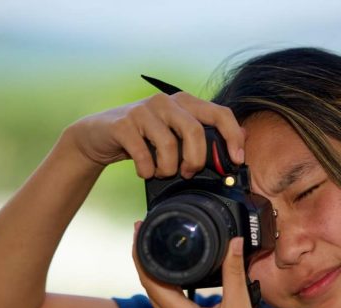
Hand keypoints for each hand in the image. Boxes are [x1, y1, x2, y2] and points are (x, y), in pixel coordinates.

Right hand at [66, 92, 244, 178]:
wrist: (98, 137)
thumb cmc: (143, 138)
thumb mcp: (176, 135)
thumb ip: (206, 135)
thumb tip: (243, 136)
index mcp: (185, 102)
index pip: (219, 113)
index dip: (233, 137)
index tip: (237, 160)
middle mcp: (166, 101)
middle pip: (194, 131)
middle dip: (196, 159)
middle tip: (189, 173)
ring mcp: (143, 110)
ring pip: (168, 145)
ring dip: (167, 168)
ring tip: (161, 172)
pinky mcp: (123, 124)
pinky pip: (143, 154)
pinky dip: (146, 170)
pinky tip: (144, 171)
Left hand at [132, 227, 276, 307]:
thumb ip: (234, 274)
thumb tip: (235, 243)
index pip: (148, 278)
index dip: (140, 251)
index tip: (139, 228)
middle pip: (148, 284)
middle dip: (144, 256)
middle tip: (146, 229)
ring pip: (157, 294)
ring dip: (154, 270)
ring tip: (158, 245)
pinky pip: (168, 304)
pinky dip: (167, 284)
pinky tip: (179, 274)